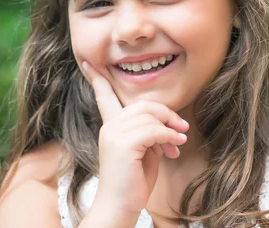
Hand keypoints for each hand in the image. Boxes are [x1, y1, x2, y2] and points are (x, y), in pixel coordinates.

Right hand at [82, 61, 188, 214]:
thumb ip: (149, 134)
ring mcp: (114, 134)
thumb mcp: (143, 152)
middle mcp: (109, 126)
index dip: (97, 78)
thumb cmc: (133, 182)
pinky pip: (153, 130)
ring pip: (149, 115)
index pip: (103, 96)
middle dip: (165, 112)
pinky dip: (168, 136)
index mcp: (110, 126)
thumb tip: (167, 126)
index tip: (87, 62)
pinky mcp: (123, 144)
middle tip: (181, 129)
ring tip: (177, 143)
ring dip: (170, 127)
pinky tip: (175, 147)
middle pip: (141, 104)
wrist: (119, 207)